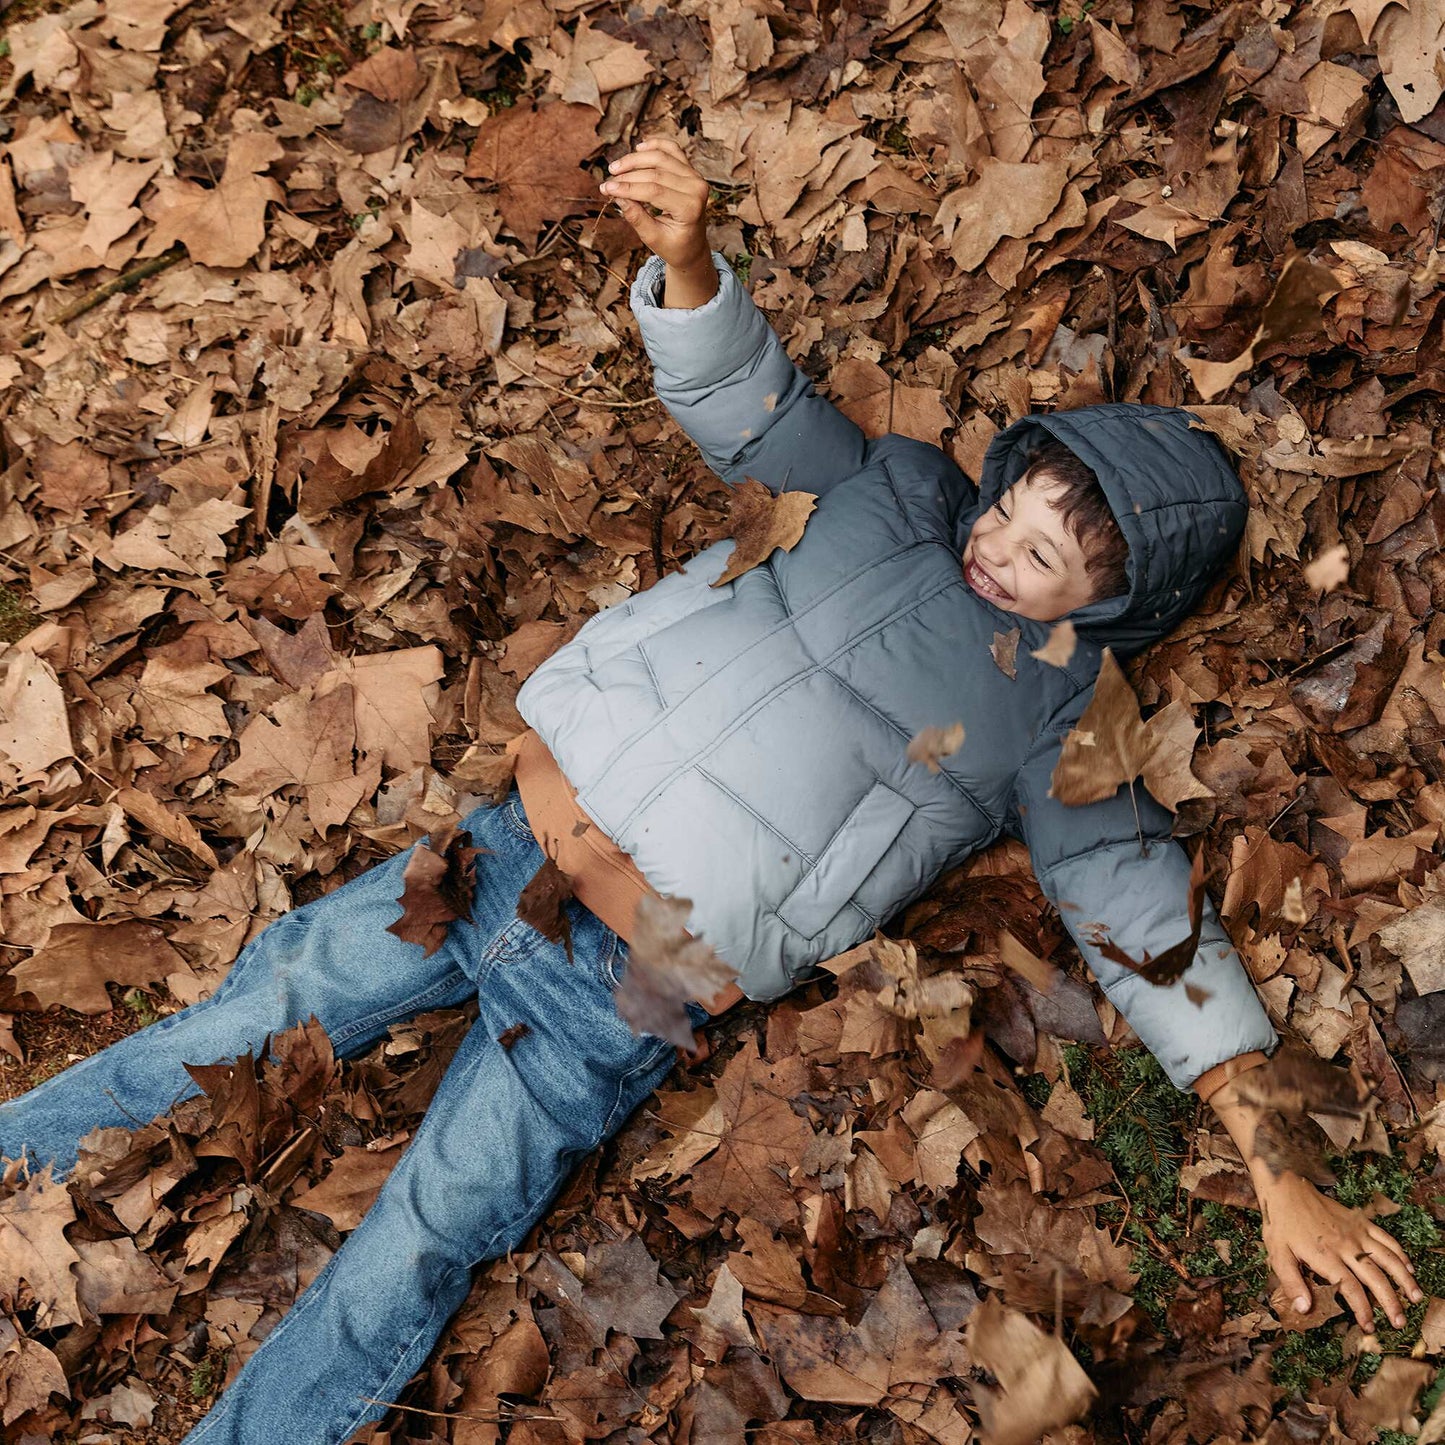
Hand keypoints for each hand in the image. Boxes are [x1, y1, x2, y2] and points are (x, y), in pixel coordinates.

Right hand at [599, 136, 710, 272]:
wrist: (692, 246)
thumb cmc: (673, 245)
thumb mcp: (653, 238)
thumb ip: (636, 217)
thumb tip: (617, 196)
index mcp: (690, 208)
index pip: (654, 190)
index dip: (628, 188)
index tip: (606, 189)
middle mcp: (696, 188)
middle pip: (656, 172)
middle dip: (627, 175)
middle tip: (607, 181)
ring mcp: (695, 176)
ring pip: (662, 156)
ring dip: (636, 159)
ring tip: (616, 167)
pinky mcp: (691, 170)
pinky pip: (672, 149)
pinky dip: (655, 144)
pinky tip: (639, 148)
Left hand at [1258, 1172, 1423, 1328]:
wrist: (1286, 1187)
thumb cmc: (1280, 1223)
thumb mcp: (1277, 1254)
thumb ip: (1291, 1282)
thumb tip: (1305, 1309)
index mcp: (1325, 1256)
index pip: (1351, 1289)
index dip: (1362, 1310)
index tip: (1369, 1326)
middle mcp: (1346, 1246)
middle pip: (1375, 1278)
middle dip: (1390, 1303)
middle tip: (1399, 1322)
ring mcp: (1356, 1232)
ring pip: (1388, 1259)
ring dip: (1404, 1280)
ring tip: (1415, 1298)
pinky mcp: (1360, 1221)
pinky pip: (1386, 1238)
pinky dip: (1400, 1253)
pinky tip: (1409, 1268)